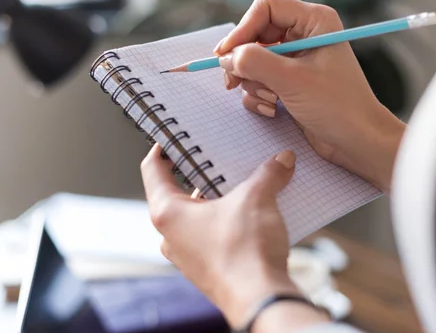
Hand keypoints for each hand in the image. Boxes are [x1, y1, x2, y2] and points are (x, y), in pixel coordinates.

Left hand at [141, 145, 329, 329]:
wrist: (260, 299)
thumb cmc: (244, 251)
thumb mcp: (256, 199)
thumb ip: (268, 174)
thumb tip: (282, 160)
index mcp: (168, 213)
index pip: (153, 171)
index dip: (162, 149)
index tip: (172, 136)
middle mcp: (171, 235)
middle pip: (178, 193)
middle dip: (200, 173)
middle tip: (219, 156)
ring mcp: (188, 255)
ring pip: (197, 216)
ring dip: (217, 199)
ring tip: (242, 183)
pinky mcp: (207, 268)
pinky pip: (211, 235)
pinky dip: (227, 220)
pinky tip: (252, 213)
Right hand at [215, 0, 404, 192]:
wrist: (358, 141)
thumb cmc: (337, 107)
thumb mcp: (291, 80)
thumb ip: (254, 62)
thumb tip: (225, 56)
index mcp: (314, 21)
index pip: (265, 7)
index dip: (242, 29)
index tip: (225, 54)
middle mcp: (304, 34)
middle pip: (255, 33)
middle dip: (244, 61)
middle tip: (232, 82)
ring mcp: (295, 58)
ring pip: (253, 59)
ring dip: (253, 83)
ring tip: (270, 100)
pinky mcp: (289, 81)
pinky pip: (259, 79)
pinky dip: (258, 95)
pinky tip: (272, 110)